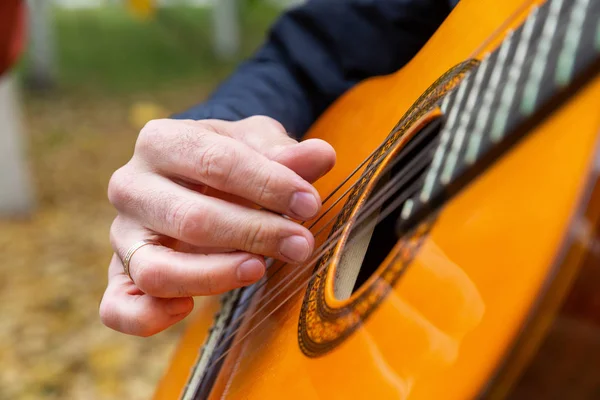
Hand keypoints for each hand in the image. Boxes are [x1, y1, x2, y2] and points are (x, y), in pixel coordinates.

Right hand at [99, 116, 335, 335]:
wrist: (194, 175)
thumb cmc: (229, 159)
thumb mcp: (257, 143)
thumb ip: (286, 153)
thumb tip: (321, 157)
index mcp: (161, 141)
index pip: (215, 162)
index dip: (268, 185)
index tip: (309, 204)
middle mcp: (131, 185)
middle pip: (191, 219)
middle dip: (254, 234)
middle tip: (300, 244)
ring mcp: (121, 233)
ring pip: (156, 269)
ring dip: (213, 277)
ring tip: (258, 270)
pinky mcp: (119, 273)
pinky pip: (118, 307)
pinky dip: (148, 317)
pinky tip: (188, 310)